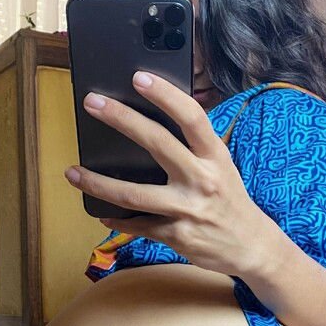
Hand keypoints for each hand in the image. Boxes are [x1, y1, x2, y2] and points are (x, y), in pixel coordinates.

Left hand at [64, 71, 270, 275]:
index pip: (192, 117)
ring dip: (99, 183)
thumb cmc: (230, 202)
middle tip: (92, 102)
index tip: (139, 77)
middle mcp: (203, 180)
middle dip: (122, 119)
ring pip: (136, 194)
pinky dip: (118, 219)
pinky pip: (140, 225)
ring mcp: (189, 210)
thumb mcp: (222, 168)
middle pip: (158, 143)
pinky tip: (101, 212)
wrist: (252, 247)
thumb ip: (194, 148)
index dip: (165, 95)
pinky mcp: (178, 236)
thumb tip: (153, 122)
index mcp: (215, 157)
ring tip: (73, 173)